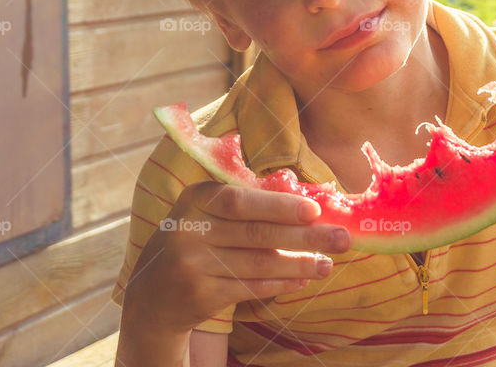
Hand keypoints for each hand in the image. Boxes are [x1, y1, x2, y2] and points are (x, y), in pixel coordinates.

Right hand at [121, 182, 350, 334]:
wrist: (154, 293)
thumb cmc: (196, 241)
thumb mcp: (208, 213)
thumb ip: (247, 205)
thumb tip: (308, 204)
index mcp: (196, 199)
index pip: (241, 201)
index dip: (279, 206)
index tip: (314, 211)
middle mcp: (190, 231)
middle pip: (256, 234)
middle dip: (305, 236)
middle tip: (342, 238)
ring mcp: (193, 266)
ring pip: (258, 264)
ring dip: (299, 263)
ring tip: (329, 262)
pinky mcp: (201, 296)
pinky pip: (250, 288)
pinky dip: (281, 284)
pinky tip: (303, 278)